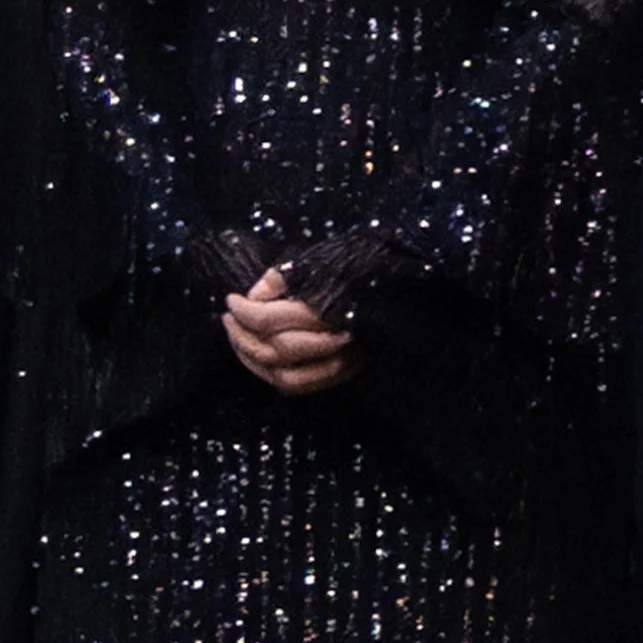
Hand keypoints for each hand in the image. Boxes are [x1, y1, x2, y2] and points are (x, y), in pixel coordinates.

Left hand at [224, 266, 357, 395]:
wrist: (414, 281)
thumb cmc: (370, 260)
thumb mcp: (328, 256)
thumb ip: (290, 274)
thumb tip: (255, 294)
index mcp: (330, 305)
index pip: (271, 319)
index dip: (244, 311)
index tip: (231, 298)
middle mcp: (335, 339)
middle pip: (273, 350)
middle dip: (242, 336)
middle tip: (229, 317)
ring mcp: (343, 361)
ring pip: (283, 376)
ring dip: (253, 361)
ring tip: (239, 339)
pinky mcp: (347, 372)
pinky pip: (302, 386)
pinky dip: (274, 378)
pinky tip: (263, 361)